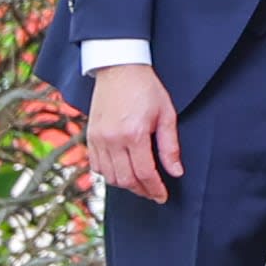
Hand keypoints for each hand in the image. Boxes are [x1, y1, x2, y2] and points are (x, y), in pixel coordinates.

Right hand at [84, 62, 181, 203]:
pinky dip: (108, 175)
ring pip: (109, 176)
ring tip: (140, 184)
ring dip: (125, 185)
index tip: (162, 196)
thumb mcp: (166, 114)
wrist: (119, 68)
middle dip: (141, 190)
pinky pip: (96, 166)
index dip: (155, 188)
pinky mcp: (90, 136)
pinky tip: (121, 172)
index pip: (145, 173)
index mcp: (134, 134)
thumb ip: (170, 146)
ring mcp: (98, 139)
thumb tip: (176, 172)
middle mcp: (112, 139)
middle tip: (153, 193)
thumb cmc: (146, 89)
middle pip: (125, 179)